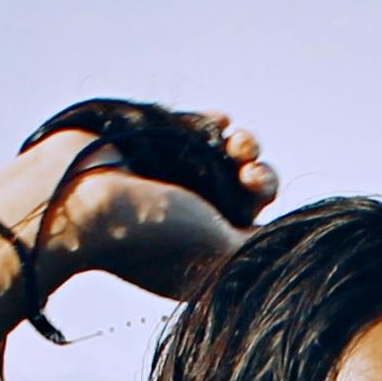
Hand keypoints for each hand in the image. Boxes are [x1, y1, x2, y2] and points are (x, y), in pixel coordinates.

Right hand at [0, 112, 276, 303]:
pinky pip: (200, 130)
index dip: (264, 202)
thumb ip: (264, 249)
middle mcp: (191, 220)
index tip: (257, 188)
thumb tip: (300, 240)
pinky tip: (222, 125)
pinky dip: (216, 125)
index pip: (253, 226)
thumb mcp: (224, 255)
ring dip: (244, 145)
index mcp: (203, 254)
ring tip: (238, 142)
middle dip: (257, 173)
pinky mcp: (158, 149)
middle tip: (249, 170)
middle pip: (244, 191)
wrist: (82, 199)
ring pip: (227, 159)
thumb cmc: (150, 236)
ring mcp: (173, 183)